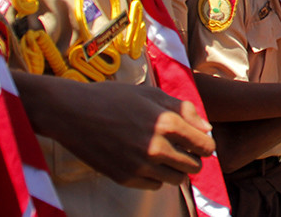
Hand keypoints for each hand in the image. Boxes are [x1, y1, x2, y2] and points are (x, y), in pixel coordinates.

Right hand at [37, 78, 215, 189]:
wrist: (73, 113)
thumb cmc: (114, 98)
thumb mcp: (152, 94)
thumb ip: (184, 110)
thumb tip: (207, 129)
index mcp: (166, 123)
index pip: (204, 146)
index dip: (206, 144)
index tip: (201, 142)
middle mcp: (156, 147)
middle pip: (193, 166)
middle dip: (193, 158)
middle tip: (183, 148)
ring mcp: (139, 165)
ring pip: (176, 179)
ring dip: (176, 169)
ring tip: (165, 155)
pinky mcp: (124, 178)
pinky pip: (154, 185)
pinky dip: (156, 176)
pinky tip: (146, 161)